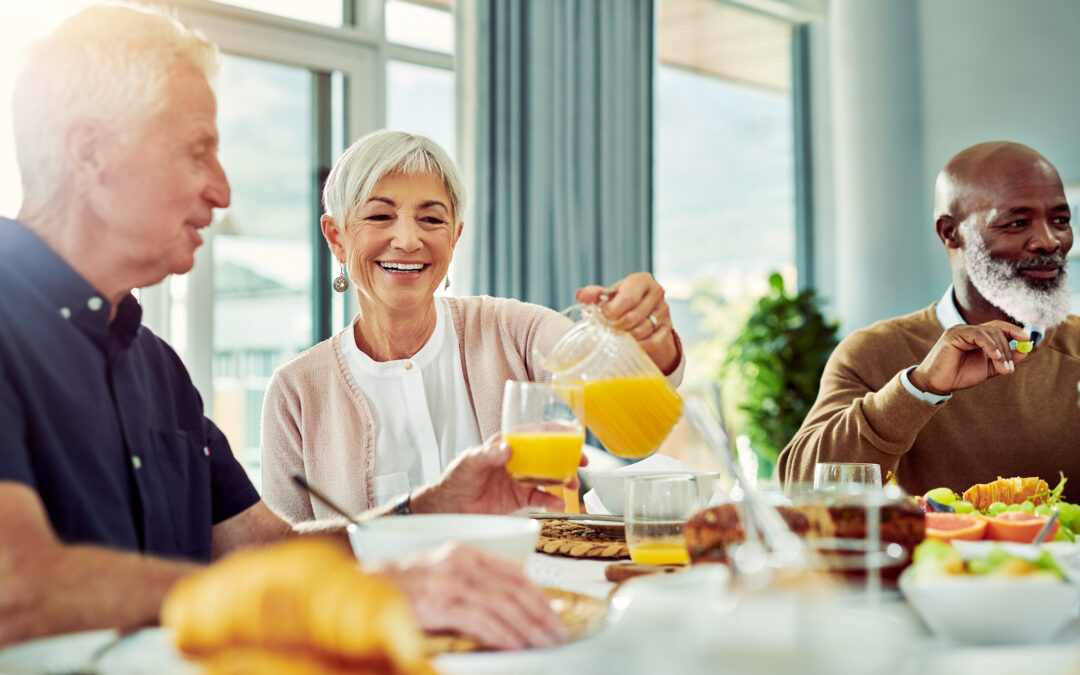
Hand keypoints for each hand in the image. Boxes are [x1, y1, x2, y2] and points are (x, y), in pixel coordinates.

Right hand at [368, 542, 566, 649]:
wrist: (362, 591)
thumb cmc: (402, 590)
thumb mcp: (443, 578)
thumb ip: (474, 586)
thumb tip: (510, 609)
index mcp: (464, 552)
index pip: (512, 573)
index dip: (538, 595)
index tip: (554, 613)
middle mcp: (460, 562)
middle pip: (512, 588)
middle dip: (539, 614)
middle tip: (557, 633)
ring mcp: (449, 581)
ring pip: (501, 604)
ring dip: (527, 627)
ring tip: (543, 643)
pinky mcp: (438, 602)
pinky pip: (480, 620)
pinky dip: (501, 634)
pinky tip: (514, 645)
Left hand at [410, 436, 587, 514]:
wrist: (448, 506)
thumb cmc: (456, 478)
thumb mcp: (470, 461)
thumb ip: (488, 454)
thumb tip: (507, 449)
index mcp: (507, 445)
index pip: (534, 434)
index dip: (555, 433)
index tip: (572, 435)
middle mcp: (517, 461)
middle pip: (548, 455)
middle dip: (567, 457)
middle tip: (582, 461)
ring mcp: (519, 480)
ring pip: (548, 477)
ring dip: (563, 479)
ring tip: (573, 484)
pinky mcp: (518, 500)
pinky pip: (539, 498)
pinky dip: (551, 501)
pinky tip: (559, 503)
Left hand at [576, 272, 679, 373]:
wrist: (641, 309)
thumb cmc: (622, 300)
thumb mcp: (609, 295)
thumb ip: (595, 294)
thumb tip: (581, 296)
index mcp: (642, 280)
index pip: (629, 298)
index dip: (613, 310)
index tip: (604, 315)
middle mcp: (657, 293)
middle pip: (635, 316)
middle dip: (618, 325)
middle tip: (609, 327)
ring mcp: (664, 310)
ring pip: (644, 329)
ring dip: (628, 335)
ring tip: (618, 333)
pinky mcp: (668, 327)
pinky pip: (654, 341)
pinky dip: (641, 344)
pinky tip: (631, 343)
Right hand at [909, 321, 1031, 395]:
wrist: (938, 384)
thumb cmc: (959, 376)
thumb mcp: (988, 368)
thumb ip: (1005, 360)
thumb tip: (1025, 350)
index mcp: (975, 336)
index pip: (998, 327)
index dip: (1014, 330)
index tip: (1028, 339)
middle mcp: (968, 330)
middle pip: (997, 330)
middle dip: (1008, 349)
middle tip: (1010, 368)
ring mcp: (960, 330)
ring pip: (990, 332)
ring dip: (1001, 351)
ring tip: (1003, 369)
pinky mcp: (954, 334)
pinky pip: (978, 335)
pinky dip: (990, 346)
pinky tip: (995, 358)